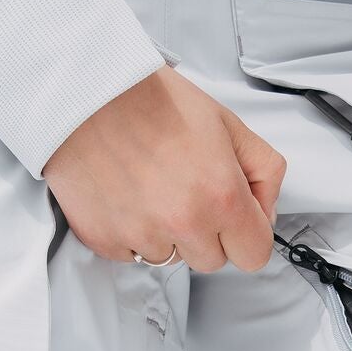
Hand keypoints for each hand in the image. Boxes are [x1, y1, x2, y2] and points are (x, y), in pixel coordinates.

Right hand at [42, 66, 285, 270]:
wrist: (86, 90)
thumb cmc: (153, 99)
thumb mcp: (228, 123)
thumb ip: (264, 171)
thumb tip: (265, 213)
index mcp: (222, 195)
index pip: (255, 254)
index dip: (247, 235)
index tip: (235, 219)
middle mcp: (183, 223)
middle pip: (212, 260)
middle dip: (206, 232)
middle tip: (185, 189)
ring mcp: (141, 235)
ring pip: (171, 258)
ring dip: (168, 233)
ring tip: (151, 186)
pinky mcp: (104, 240)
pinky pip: (131, 254)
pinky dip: (132, 231)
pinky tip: (126, 192)